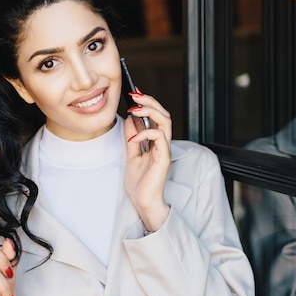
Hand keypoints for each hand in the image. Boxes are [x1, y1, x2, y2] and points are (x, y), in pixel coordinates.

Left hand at [124, 91, 171, 231]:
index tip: (133, 93)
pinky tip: (133, 137)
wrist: (143, 202)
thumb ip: (133, 137)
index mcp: (156, 142)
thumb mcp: (131, 155)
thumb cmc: (140, 183)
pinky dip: (145, 133)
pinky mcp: (164, 158)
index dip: (146, 103)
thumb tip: (131, 120)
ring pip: (165, 121)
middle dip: (149, 101)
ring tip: (135, 109)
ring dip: (150, 111)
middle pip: (163, 114)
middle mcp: (163, 143)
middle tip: (134, 94)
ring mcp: (164, 150)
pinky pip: (159, 137)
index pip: (155, 116)